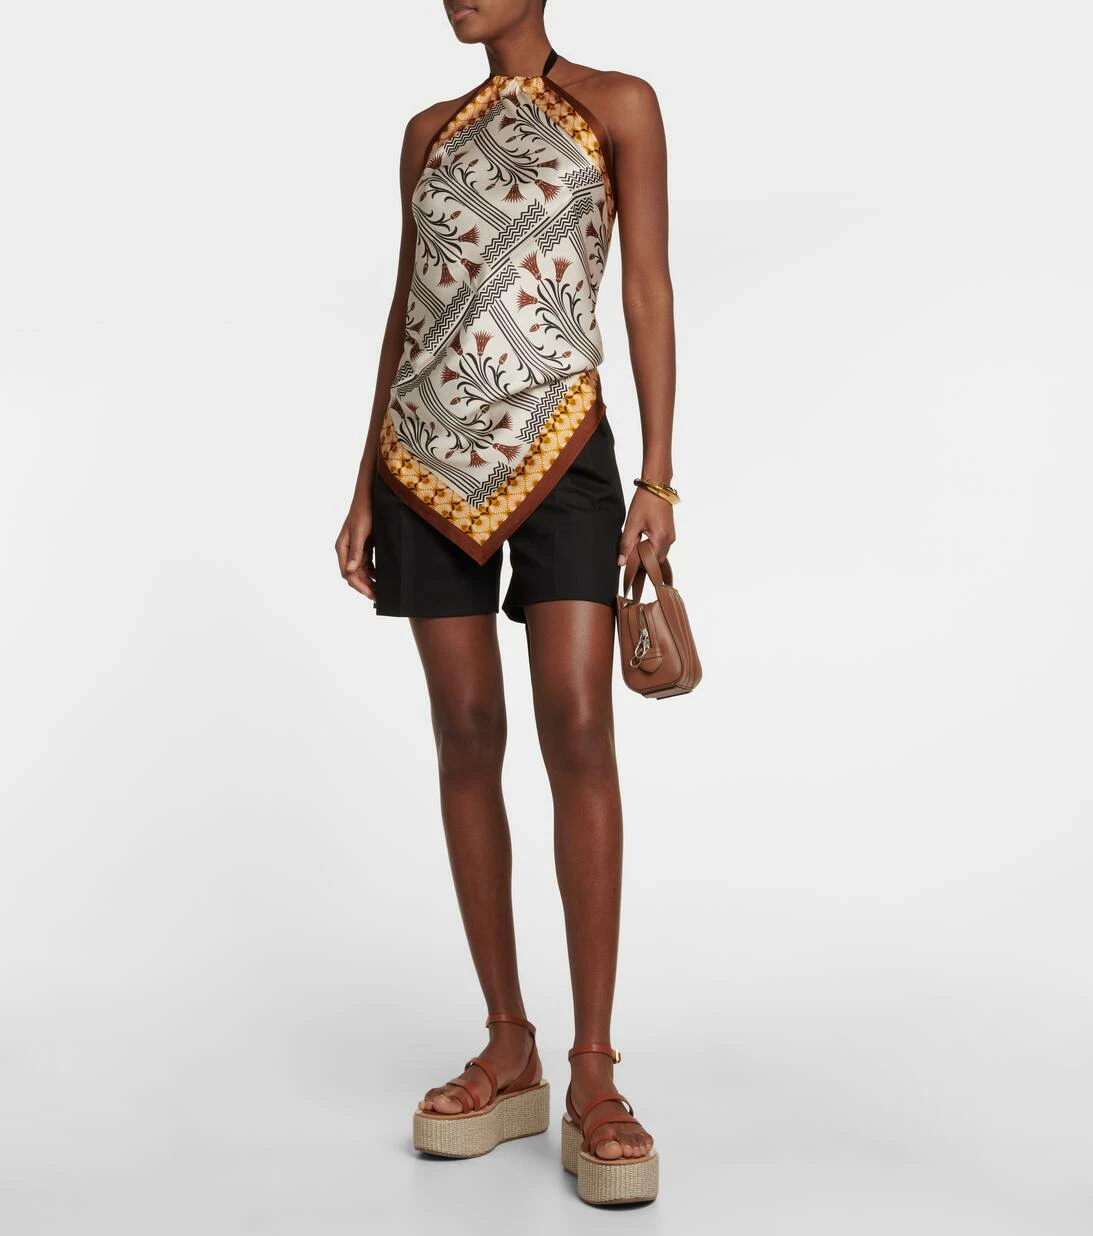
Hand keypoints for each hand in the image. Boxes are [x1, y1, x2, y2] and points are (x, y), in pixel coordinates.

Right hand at [335, 484, 376, 599]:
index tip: (371, 595)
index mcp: (343, 547)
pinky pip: (369, 564)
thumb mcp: (360, 532)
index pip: (348, 574)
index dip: (359, 586)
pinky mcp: (366, 546)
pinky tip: (384, 578)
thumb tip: (350, 570)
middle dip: (366, 587)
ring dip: (371, 582)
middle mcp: (348, 550)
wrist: (371, 496)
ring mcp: (357, 548)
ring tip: (383, 591)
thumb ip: (356, 551)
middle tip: (379, 598)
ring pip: (362, 571)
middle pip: (355, 575)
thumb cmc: (364, 511)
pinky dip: (375, 573)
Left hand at [617, 486, 675, 565]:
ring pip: (658, 555)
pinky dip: (651, 548)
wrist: (656, 487)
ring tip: (636, 543)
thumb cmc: (645, 502)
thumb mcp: (632, 524)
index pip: (649, 563)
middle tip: (630, 550)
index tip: (628, 559)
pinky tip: (642, 540)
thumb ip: (626, 545)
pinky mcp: (669, 534)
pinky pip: (660, 548)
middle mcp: (669, 541)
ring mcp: (671, 537)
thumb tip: (622, 562)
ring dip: (647, 554)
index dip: (637, 564)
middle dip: (642, 560)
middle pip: (655, 561)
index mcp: (661, 539)